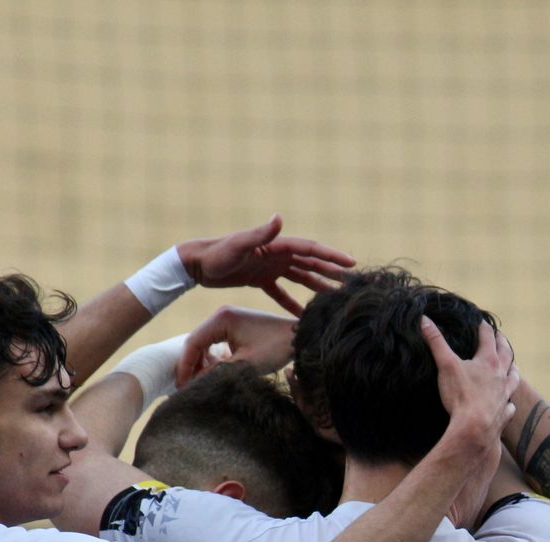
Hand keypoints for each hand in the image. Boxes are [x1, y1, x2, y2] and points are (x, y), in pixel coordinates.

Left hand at [176, 215, 353, 315]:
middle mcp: (277, 254)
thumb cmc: (216, 254)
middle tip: (352, 282)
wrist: (196, 264)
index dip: (332, 256)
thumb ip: (260, 233)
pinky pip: (281, 293)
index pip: (311, 249)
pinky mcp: (260, 279)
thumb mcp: (239, 245)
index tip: (351, 264)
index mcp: (277, 245)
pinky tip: (303, 316)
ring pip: (301, 277)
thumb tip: (279, 218)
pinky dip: (292, 303)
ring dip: (318, 286)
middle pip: (311, 262)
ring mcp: (270, 267)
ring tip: (335, 299)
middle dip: (332, 271)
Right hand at [177, 305, 296, 384]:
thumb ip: (217, 372)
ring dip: (201, 364)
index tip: (181, 386)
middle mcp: (222, 315)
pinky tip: (213, 374)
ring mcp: (229, 320)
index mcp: (221, 318)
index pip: (192, 343)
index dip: (185, 366)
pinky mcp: (236, 328)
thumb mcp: (245, 364)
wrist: (300, 337)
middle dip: (191, 366)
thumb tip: (194, 384)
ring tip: (199, 384)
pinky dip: (213, 359)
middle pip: (196, 342)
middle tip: (186, 388)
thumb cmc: (275, 348)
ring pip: (205, 344)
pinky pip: (217, 344)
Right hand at [420, 317, 517, 471]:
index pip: (488, 338)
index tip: (483, 322)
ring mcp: (504, 394)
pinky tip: (509, 404)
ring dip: (513, 370)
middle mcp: (500, 375)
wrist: (474, 427)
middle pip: (506, 354)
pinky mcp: (503, 412)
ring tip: (513, 366)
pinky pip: (509, 406)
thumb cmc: (460, 395)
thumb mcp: (445, 365)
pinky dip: (509, 403)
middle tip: (501, 337)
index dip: (485, 329)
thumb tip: (424, 320)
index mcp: (488, 361)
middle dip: (502, 344)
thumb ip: (436, 342)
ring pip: (513, 378)